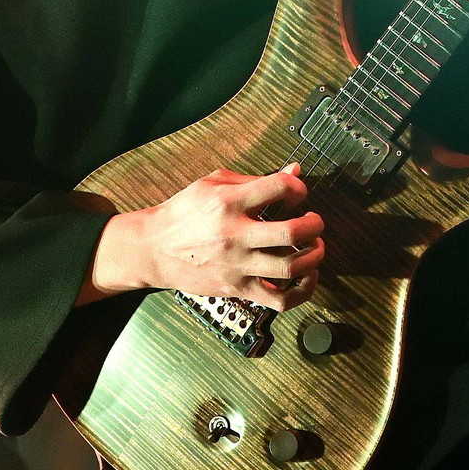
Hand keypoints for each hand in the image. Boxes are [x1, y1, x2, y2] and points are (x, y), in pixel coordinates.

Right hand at [84, 163, 323, 310]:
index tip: (297, 194)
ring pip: (290, 267)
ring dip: (314, 255)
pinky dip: (302, 291)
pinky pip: (279, 299)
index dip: (298, 188)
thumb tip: (296, 170)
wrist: (153, 249)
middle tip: (313, 222)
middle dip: (314, 224)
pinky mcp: (236, 288)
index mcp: (228, 202)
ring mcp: (236, 265)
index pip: (280, 188)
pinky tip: (306, 277)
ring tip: (314, 247)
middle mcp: (234, 234)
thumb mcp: (213, 183)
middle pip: (292, 232)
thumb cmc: (184, 212)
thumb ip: (255, 178)